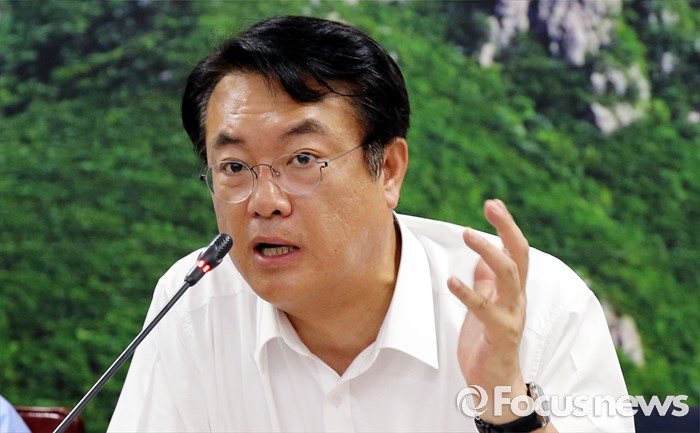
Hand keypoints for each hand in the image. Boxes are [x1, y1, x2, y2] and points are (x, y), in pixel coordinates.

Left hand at [448, 199, 528, 422]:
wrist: (495, 383)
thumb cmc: (488, 342)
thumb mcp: (487, 305)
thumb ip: (486, 282)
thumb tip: (480, 258)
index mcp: (513, 290)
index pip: (517, 250)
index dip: (507, 226)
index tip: (493, 203)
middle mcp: (517, 298)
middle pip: (519, 255)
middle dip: (507, 228)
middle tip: (491, 206)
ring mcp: (511, 315)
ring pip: (510, 276)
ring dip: (490, 252)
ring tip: (468, 234)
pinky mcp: (499, 334)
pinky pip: (486, 310)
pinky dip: (469, 293)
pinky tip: (452, 281)